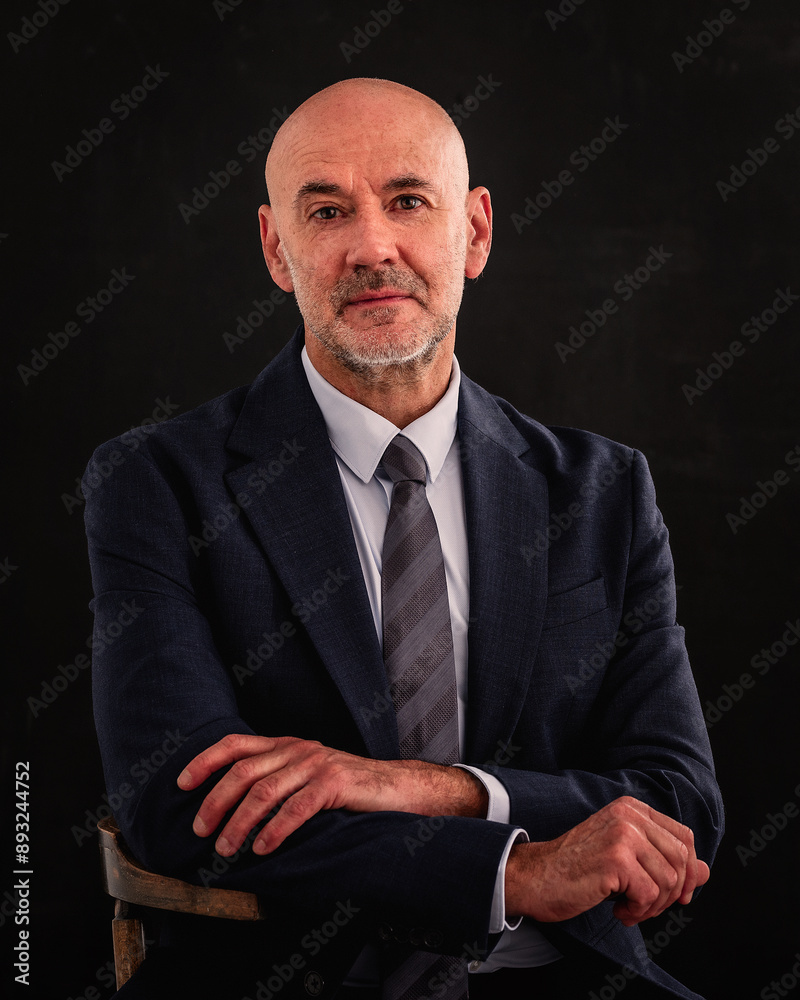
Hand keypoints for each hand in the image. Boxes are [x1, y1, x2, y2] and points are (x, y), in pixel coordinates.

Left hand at [177, 734, 486, 856]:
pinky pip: (297, 807)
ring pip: (265, 791)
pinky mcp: (336, 784)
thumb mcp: (308, 778)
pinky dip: (275, 830)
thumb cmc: (349, 792)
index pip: (236, 744)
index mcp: (286, 746)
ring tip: (226, 849)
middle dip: (215, 801)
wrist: (399, 789)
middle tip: (200, 831)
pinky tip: (262, 849)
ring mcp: (317, 764)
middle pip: (243, 771)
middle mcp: (298, 750)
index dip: (205, 761)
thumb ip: (277, 782)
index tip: (181, 784)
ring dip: (239, 822)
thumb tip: (232, 810)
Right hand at [505, 796, 708, 925]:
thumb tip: (706, 871)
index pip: (684, 837)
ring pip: (669, 880)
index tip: (674, 894)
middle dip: (671, 894)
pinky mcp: (616, 858)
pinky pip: (650, 894)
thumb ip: (665, 861)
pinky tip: (617, 910)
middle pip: (681, 860)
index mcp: (631, 809)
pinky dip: (638, 911)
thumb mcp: (625, 860)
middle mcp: (629, 815)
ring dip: (652, 906)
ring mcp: (622, 834)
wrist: (534, 877)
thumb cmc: (576, 869)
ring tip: (627, 908)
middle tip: (645, 906)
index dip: (687, 871)